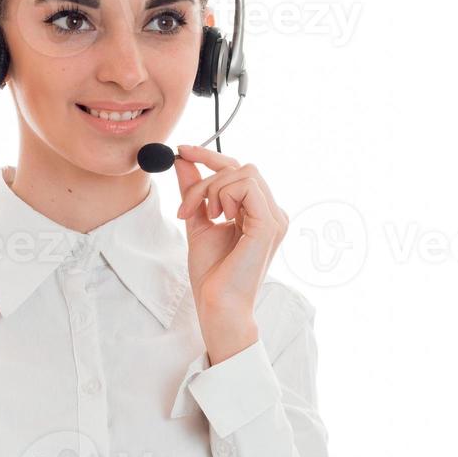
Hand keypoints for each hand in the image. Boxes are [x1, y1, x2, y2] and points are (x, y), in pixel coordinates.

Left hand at [172, 145, 287, 360]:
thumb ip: (194, 192)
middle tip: (187, 207)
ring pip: (245, 172)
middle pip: (241, 167)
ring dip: (214, 189)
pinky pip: (247, 187)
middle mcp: (272, 212)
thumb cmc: (212, 274)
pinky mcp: (270, 225)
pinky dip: (225, 196)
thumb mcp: (197, 222)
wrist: (217, 305)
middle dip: (207, 178)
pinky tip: (218, 218)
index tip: (182, 151)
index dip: (210, 156)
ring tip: (206, 217)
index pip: (239, 171)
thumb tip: (182, 161)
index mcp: (258, 213)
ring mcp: (275, 218)